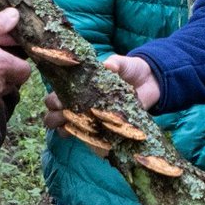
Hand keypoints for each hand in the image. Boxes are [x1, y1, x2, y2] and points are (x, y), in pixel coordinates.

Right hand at [41, 57, 160, 128]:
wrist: (150, 82)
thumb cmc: (130, 69)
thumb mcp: (122, 63)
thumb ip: (114, 64)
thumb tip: (107, 66)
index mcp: (78, 86)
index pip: (55, 95)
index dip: (53, 100)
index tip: (61, 101)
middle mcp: (79, 103)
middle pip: (54, 114)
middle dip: (54, 116)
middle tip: (64, 114)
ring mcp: (90, 118)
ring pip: (65, 129)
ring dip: (63, 130)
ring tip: (69, 128)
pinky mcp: (104, 130)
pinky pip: (89, 139)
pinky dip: (84, 140)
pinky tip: (87, 139)